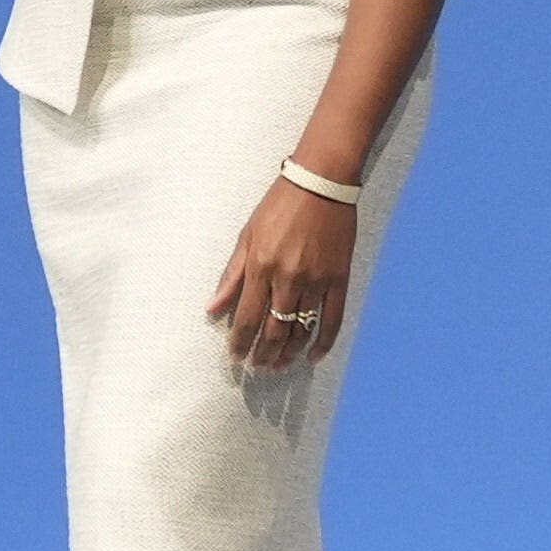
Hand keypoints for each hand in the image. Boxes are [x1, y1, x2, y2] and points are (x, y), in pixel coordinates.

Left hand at [208, 176, 354, 373]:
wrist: (321, 183)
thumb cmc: (279, 205)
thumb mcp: (246, 235)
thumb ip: (231, 275)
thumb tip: (211, 308)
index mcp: (261, 266)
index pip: (247, 318)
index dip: (240, 343)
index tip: (235, 358)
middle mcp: (288, 279)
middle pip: (274, 330)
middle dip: (263, 354)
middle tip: (257, 367)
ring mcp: (316, 281)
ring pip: (301, 331)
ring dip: (288, 353)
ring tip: (279, 365)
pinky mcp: (339, 280)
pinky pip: (332, 321)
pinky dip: (323, 343)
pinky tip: (312, 357)